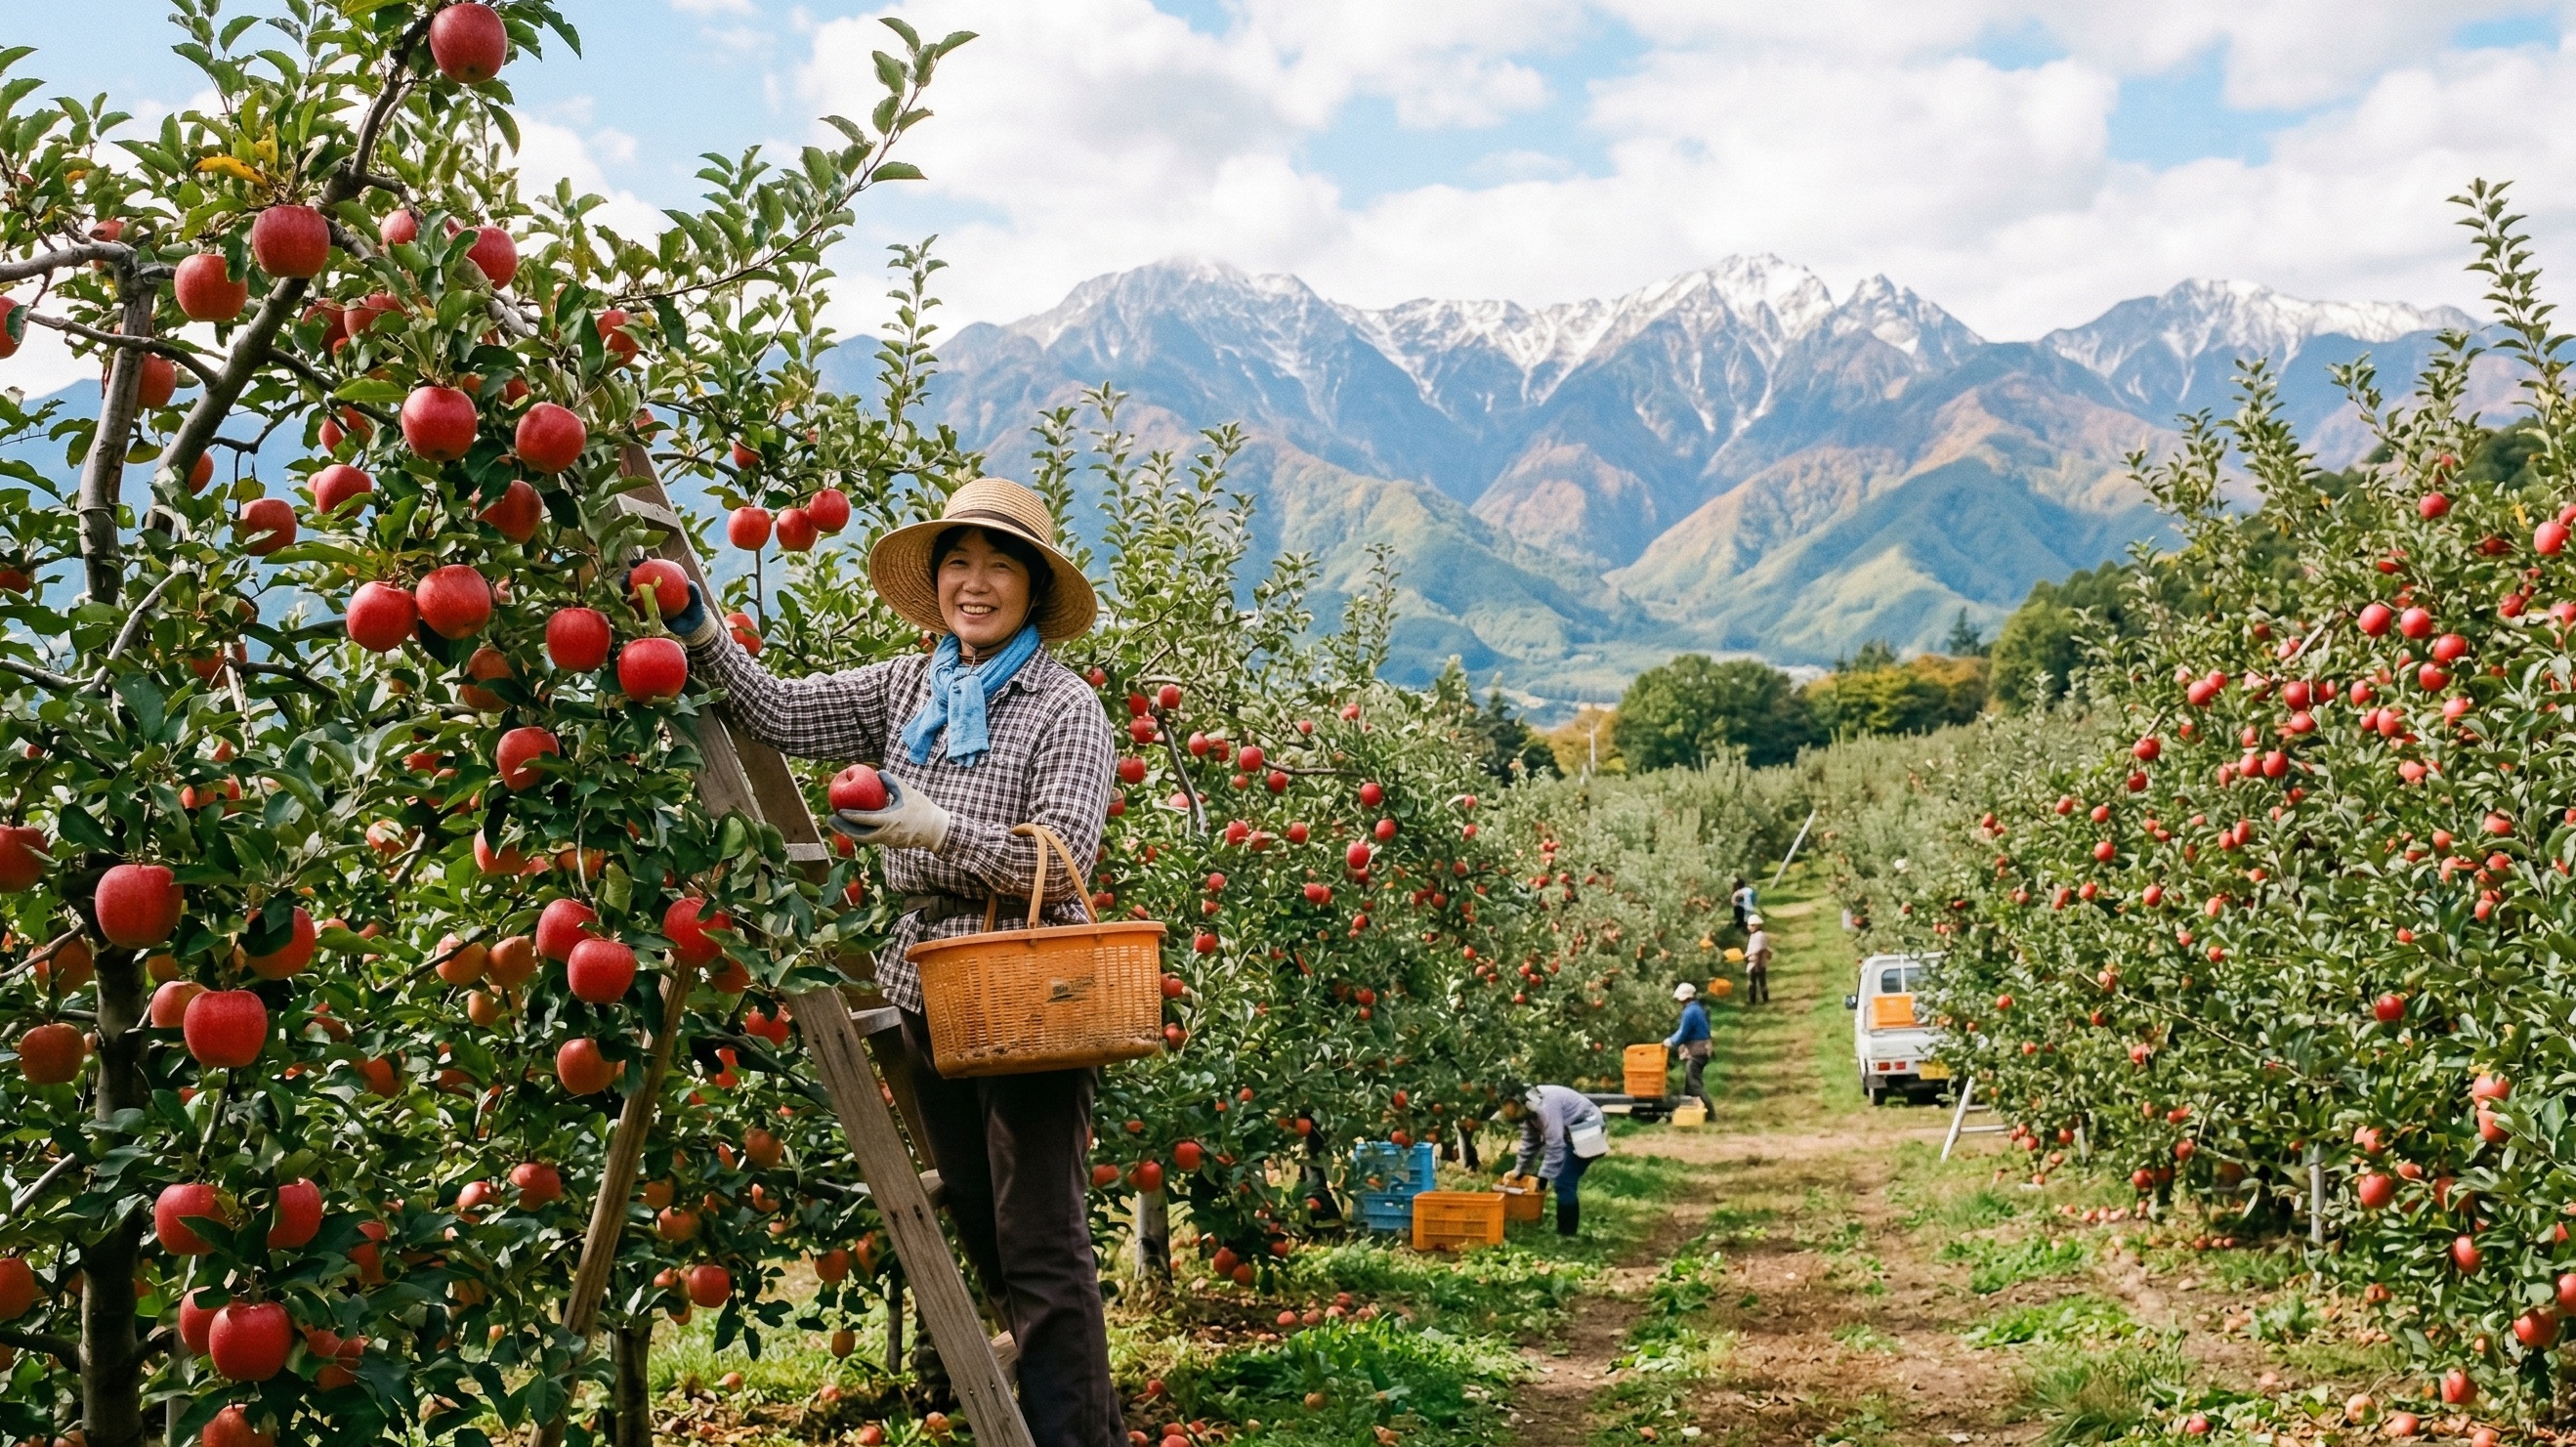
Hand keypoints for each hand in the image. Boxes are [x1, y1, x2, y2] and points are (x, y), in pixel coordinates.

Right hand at [622, 563, 720, 646]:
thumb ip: (695, 592)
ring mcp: (649, 601)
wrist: (692, 626)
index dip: (639, 563)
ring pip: (633, 595)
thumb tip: (691, 585)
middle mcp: (654, 589)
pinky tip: (628, 611)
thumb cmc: (695, 609)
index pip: (650, 568)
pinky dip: (632, 610)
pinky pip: (638, 612)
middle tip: (626, 578)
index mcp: (664, 580)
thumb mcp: (697, 600)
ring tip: (623, 595)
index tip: (633, 563)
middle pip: (636, 580)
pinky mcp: (648, 614)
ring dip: (625, 593)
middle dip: (627, 577)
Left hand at [828, 777, 951, 851]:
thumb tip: (877, 773)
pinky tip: (855, 827)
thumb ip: (891, 782)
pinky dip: (862, 834)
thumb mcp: (907, 792)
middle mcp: (886, 834)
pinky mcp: (891, 844)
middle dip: (843, 828)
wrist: (936, 830)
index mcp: (890, 821)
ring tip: (839, 824)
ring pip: (865, 839)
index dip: (850, 816)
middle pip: (859, 835)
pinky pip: (873, 839)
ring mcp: (888, 841)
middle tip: (830, 820)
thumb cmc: (922, 809)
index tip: (838, 811)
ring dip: (851, 832)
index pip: (865, 820)